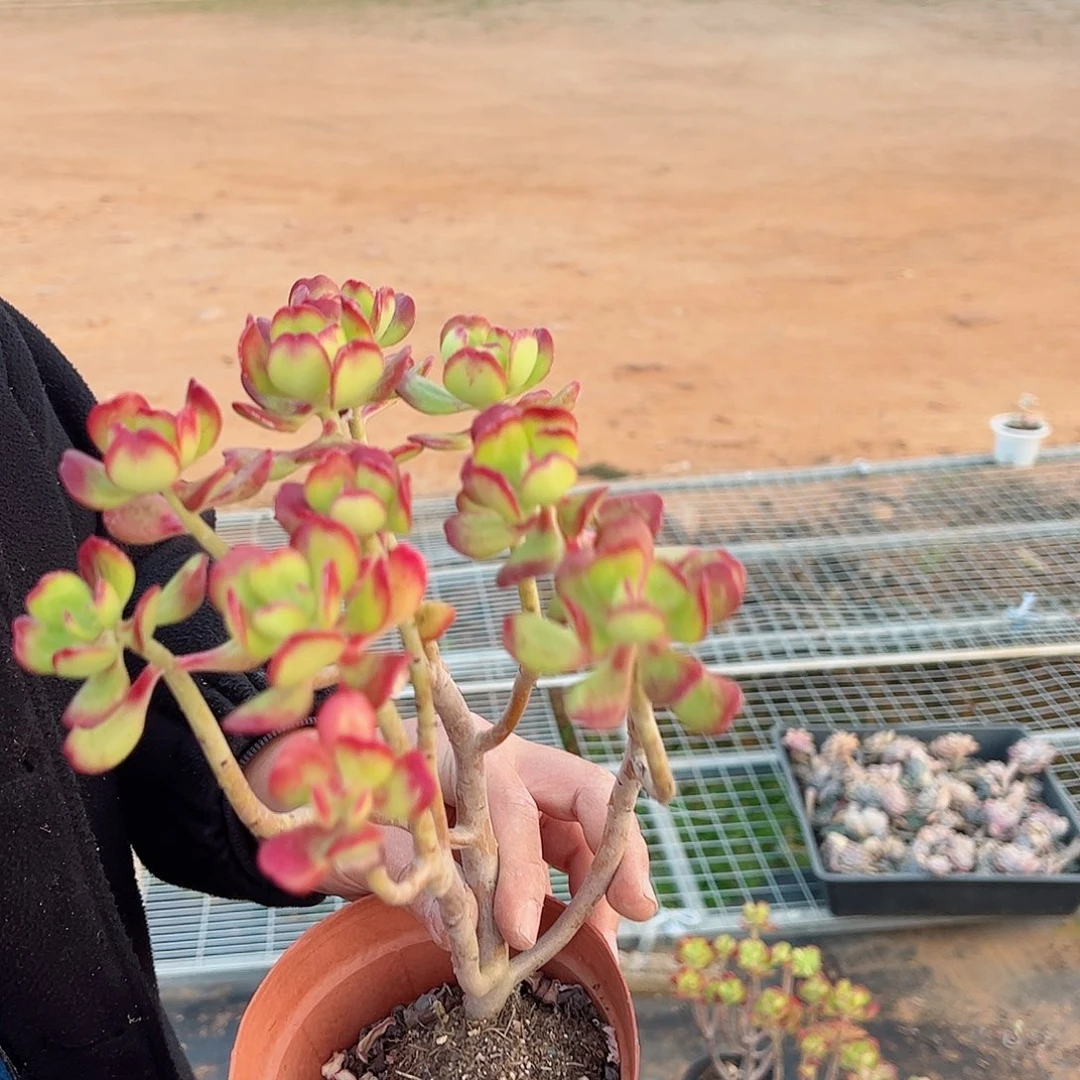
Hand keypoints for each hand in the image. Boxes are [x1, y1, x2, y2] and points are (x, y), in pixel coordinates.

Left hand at [314, 715, 656, 954]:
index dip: (521, 870)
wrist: (348, 793)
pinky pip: (575, 859)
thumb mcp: (373, 839)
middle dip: (617, 845)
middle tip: (636, 906)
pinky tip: (586, 945)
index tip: (518, 932)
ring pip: (589, 829)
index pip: (512, 806)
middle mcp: (513, 768)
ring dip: (607, 885)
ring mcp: (530, 798)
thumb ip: (414, 876)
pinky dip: (587, 902)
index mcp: (470, 755)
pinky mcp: (535, 831)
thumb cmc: (361, 802)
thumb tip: (456, 934)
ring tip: (604, 949)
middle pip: (584, 792)